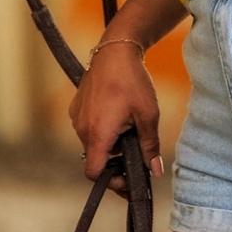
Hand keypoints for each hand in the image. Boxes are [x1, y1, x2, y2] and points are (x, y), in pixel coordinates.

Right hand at [69, 43, 162, 200]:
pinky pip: (87, 127)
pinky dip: (101, 129)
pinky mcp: (76, 107)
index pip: (94, 174)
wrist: (115, 50)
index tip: (127, 177)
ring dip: (108, 143)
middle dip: (114, 161)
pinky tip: (117, 115)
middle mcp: (82, 128)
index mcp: (98, 134)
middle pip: (95, 159)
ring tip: (128, 128)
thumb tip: (155, 171)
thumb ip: (150, 146)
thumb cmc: (132, 80)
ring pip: (92, 143)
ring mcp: (77, 117)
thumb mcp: (148, 114)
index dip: (111, 182)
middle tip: (135, 152)